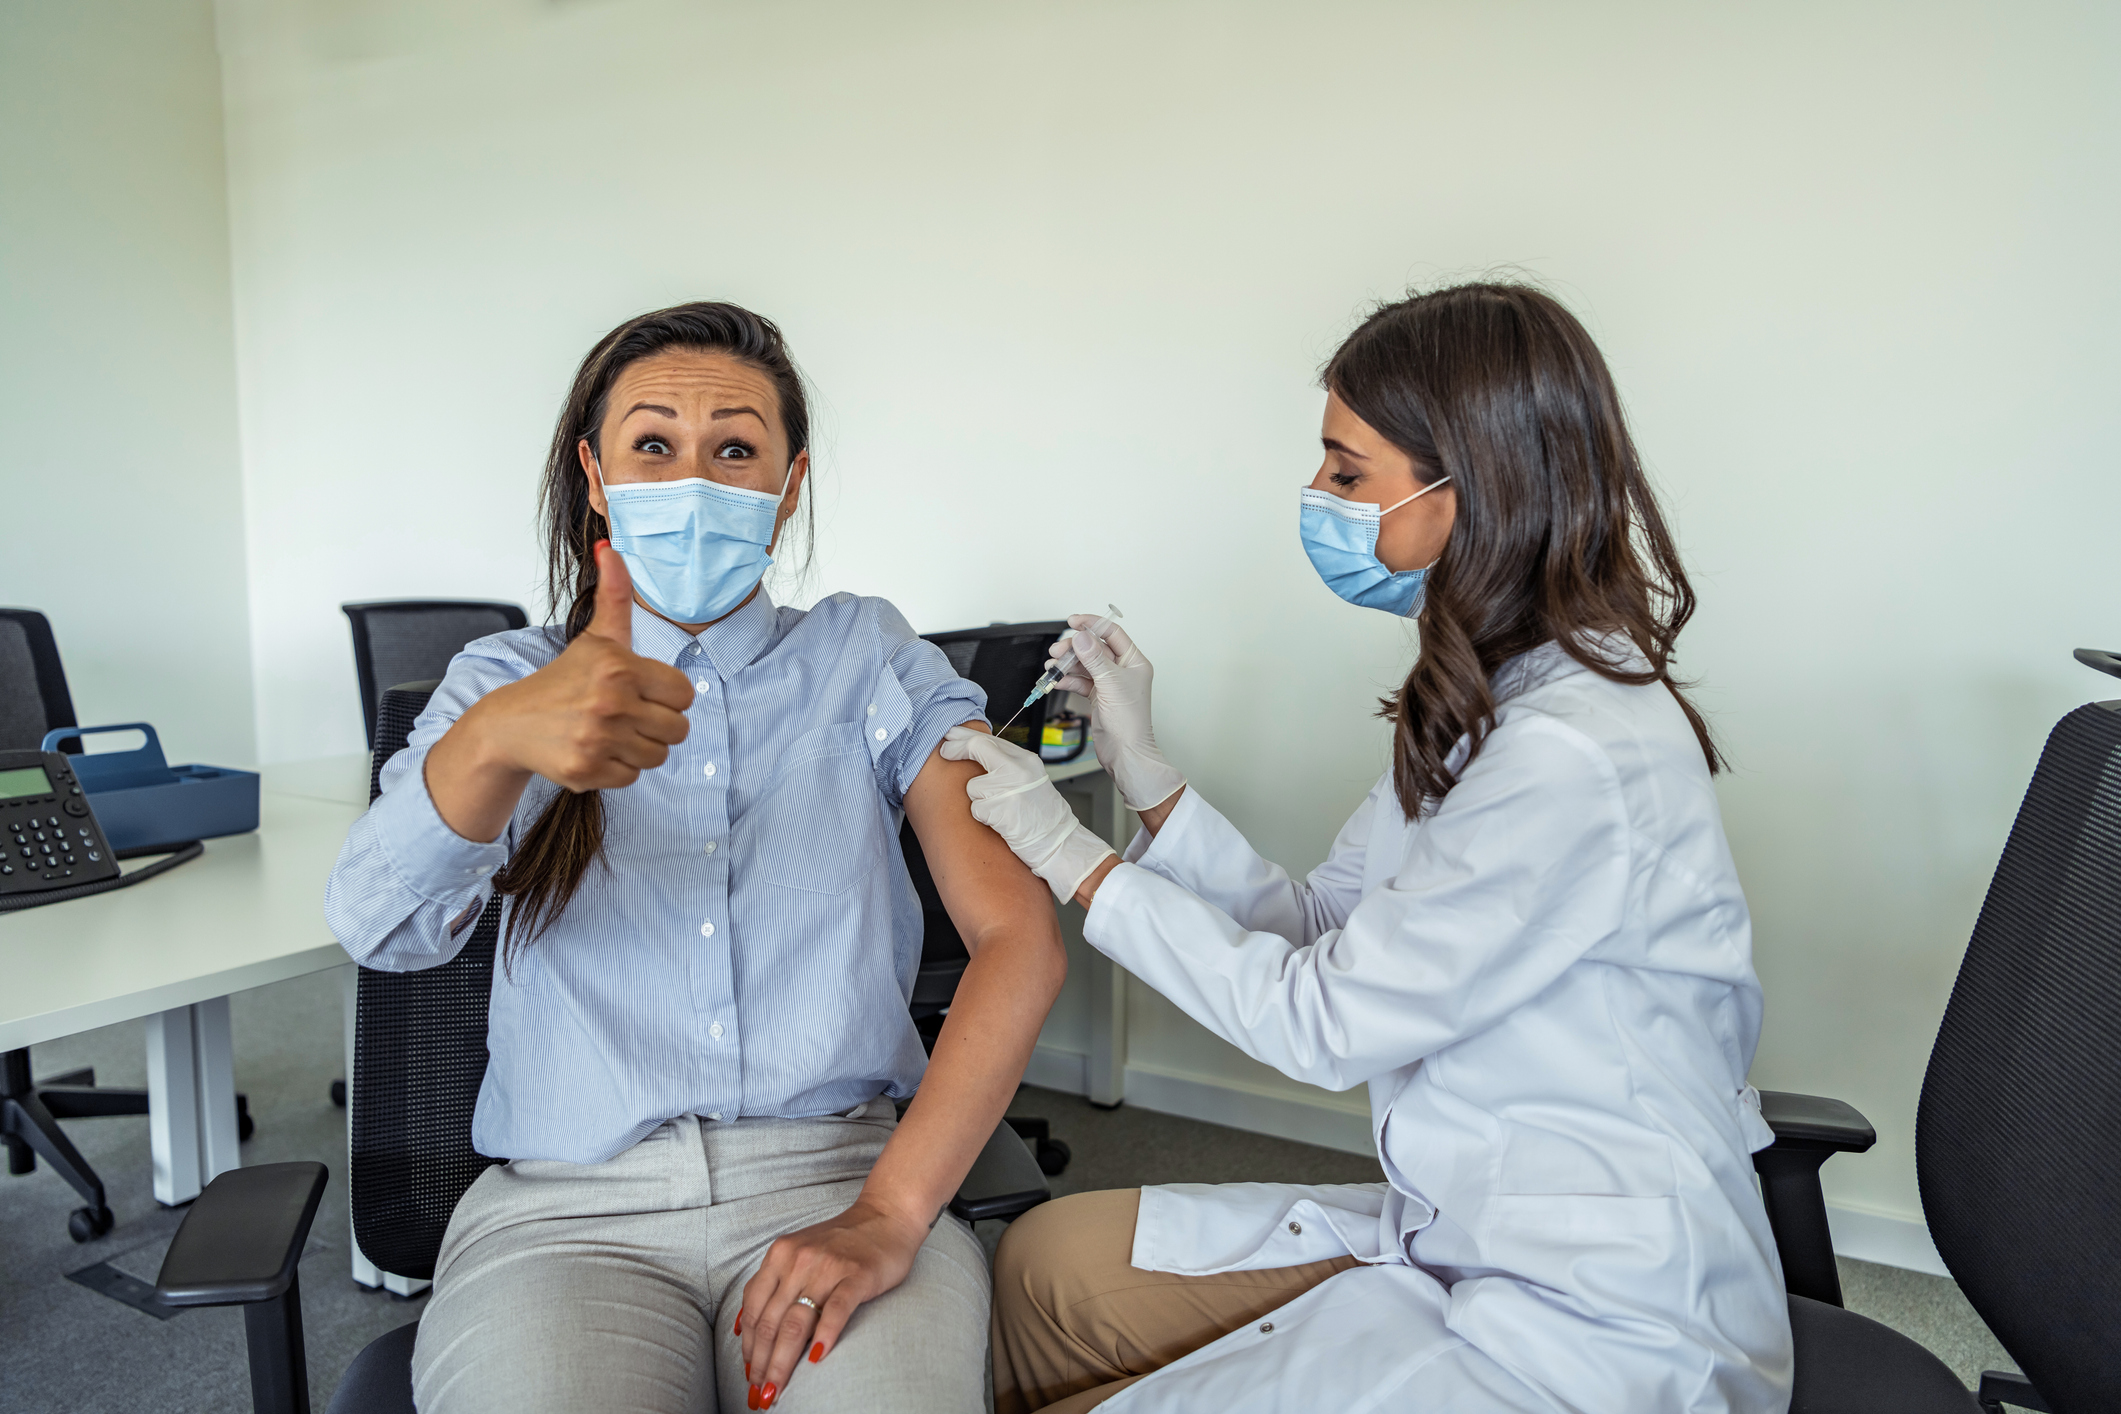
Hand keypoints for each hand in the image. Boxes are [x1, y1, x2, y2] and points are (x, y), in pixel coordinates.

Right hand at [425, 543, 694, 840]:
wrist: (510, 723)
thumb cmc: (562, 680)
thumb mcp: (595, 637)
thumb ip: (614, 594)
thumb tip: (611, 548)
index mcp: (620, 667)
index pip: (685, 694)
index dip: (667, 695)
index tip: (641, 691)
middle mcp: (610, 703)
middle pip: (678, 729)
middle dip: (656, 723)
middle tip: (626, 714)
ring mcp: (598, 739)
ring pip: (658, 756)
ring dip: (639, 747)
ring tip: (610, 731)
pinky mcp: (587, 770)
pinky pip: (633, 777)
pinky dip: (618, 768)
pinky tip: (596, 749)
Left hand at [736, 1196, 929, 1408]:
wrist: (886, 1216)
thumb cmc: (842, 1242)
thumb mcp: (798, 1255)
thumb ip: (774, 1284)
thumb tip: (745, 1328)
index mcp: (779, 1255)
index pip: (755, 1310)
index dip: (749, 1348)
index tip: (749, 1375)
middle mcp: (798, 1260)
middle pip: (772, 1323)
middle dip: (762, 1365)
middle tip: (760, 1395)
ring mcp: (828, 1267)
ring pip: (796, 1323)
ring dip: (783, 1362)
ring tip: (777, 1389)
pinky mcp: (857, 1275)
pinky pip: (836, 1310)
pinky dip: (825, 1335)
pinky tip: (818, 1358)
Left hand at [941, 726, 1114, 902]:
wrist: (1059, 841)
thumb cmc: (1042, 813)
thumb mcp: (1030, 778)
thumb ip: (1007, 763)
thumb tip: (975, 748)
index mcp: (1026, 760)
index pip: (989, 739)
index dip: (965, 737)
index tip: (951, 736)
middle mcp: (1019, 770)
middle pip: (977, 748)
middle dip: (956, 748)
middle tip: (945, 751)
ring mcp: (1010, 789)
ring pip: (973, 786)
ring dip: (979, 799)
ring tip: (1001, 809)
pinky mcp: (1001, 811)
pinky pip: (976, 809)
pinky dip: (984, 817)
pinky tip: (1002, 821)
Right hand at [1048, 614, 1184, 813]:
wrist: (1125, 753)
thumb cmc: (1130, 723)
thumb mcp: (1111, 684)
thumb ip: (1094, 658)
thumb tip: (1081, 637)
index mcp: (1134, 662)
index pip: (1112, 633)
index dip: (1092, 625)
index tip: (1073, 622)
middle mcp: (1122, 670)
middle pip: (1094, 648)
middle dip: (1074, 648)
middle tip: (1057, 651)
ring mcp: (1109, 683)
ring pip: (1084, 665)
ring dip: (1067, 664)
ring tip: (1052, 666)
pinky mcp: (1098, 696)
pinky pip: (1080, 681)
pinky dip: (1067, 680)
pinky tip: (1056, 680)